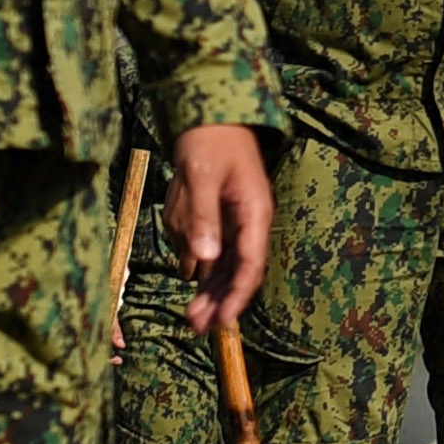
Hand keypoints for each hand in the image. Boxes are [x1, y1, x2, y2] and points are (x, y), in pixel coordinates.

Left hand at [173, 123, 272, 328]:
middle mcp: (248, 223)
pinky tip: (189, 282)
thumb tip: (204, 261)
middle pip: (238, 272)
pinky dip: (202, 270)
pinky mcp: (220, 219)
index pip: (250, 265)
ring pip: (225, 266)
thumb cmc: (210, 141)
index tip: (223, 321)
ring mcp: (235, 222)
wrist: (211, 116)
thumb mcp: (202, 175)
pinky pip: (213, 251)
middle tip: (197, 327)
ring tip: (192, 317)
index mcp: (254, 213)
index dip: (237, 296)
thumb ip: (203, 217)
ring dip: (210, 291)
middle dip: (220, 302)